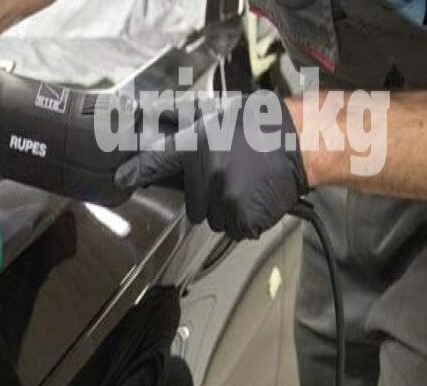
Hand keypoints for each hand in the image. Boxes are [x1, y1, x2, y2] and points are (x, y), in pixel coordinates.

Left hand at [115, 92, 308, 240]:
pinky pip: (236, 229)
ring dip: (227, 208)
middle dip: (208, 195)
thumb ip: (190, 126)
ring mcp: (224, 197)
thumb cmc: (267, 125)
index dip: (136, 172)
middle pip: (193, 204)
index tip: (121, 180)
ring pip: (214, 218)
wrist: (305, 140)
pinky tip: (257, 197)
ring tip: (248, 184)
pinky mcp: (242, 216)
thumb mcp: (222, 115)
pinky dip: (246, 220)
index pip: (156, 161)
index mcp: (197, 145)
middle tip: (233, 175)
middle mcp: (206, 173)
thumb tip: (160, 117)